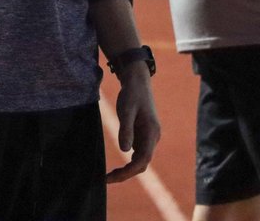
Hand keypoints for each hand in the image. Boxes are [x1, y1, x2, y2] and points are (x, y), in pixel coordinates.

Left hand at [105, 66, 160, 182]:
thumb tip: (125, 151)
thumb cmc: (132, 94)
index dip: (129, 171)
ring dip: (127, 170)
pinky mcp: (143, 135)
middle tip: (106, 179)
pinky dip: (128, 162)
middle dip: (126, 174)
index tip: (113, 176)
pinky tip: (116, 166)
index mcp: (151, 132)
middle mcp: (153, 137)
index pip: (143, 159)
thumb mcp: (126, 110)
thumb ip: (126, 130)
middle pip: (142, 163)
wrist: (138, 81)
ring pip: (141, 160)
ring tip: (109, 175)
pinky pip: (138, 154)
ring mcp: (149, 137)